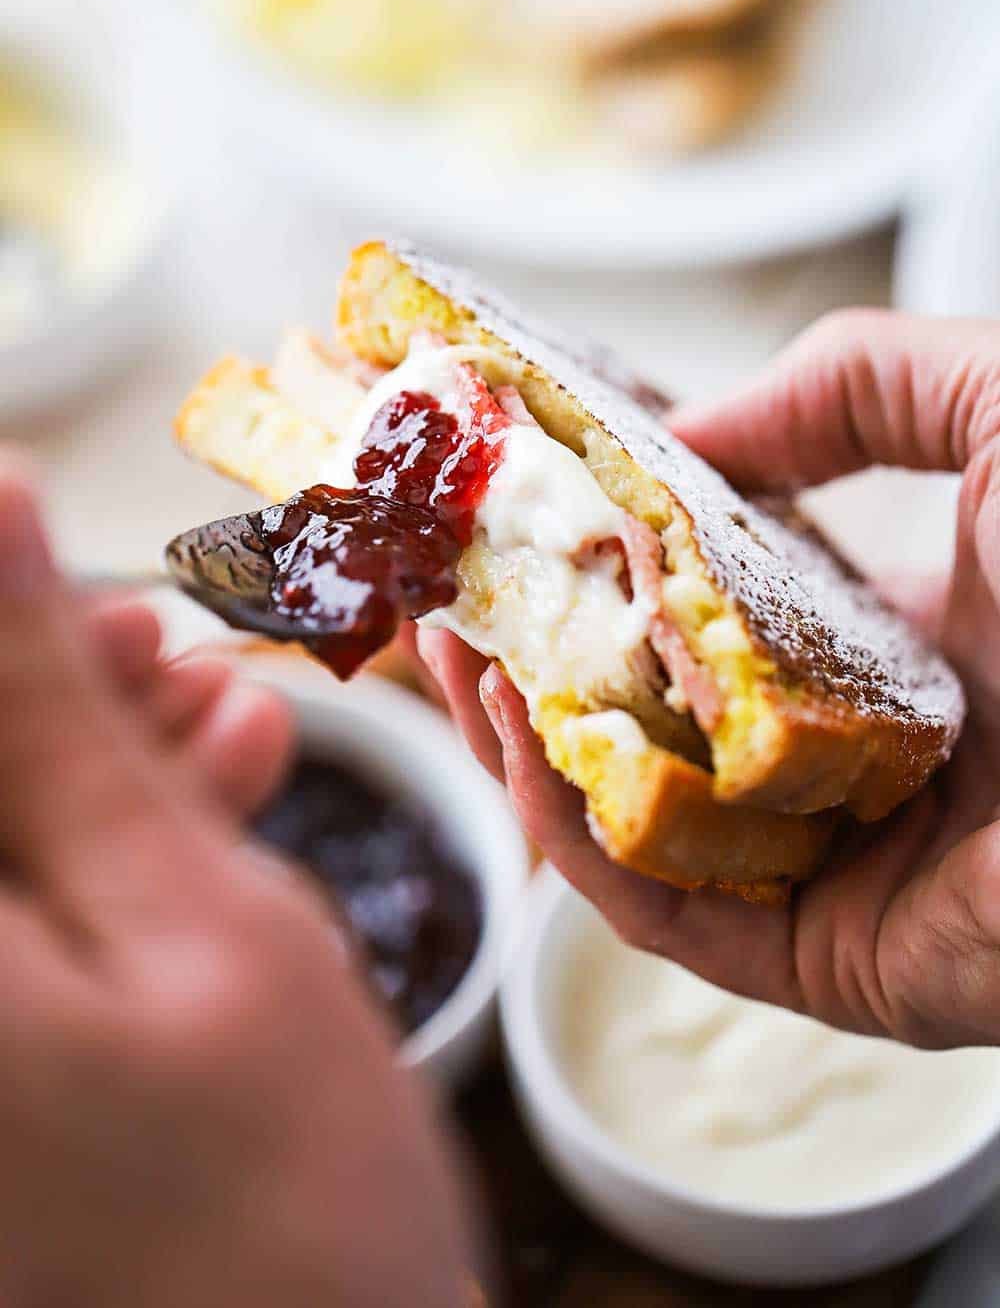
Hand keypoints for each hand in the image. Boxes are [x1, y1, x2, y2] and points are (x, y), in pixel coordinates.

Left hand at [0, 456, 468, 1306]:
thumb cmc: (278, 1197)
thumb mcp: (185, 913)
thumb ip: (48, 717)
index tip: (37, 533)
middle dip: (43, 692)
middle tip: (160, 645)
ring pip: (2, 849)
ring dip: (89, 766)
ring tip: (236, 716)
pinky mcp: (11, 1087)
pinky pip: (27, 927)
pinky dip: (102, 854)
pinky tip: (218, 795)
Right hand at [422, 312, 999, 1049]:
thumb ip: (857, 379)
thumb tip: (698, 426)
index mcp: (890, 640)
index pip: (709, 613)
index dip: (599, 567)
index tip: (510, 515)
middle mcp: (854, 752)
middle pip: (655, 722)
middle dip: (536, 658)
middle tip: (440, 595)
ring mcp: (842, 859)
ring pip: (644, 822)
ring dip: (529, 743)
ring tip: (453, 656)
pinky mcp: (836, 959)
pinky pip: (673, 912)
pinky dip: (581, 837)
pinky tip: (523, 742)